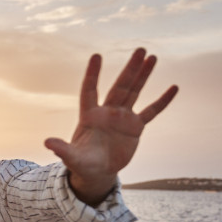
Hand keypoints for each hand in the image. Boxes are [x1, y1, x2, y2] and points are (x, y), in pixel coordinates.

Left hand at [44, 48, 177, 204]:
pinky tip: (173, 87)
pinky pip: (151, 111)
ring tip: (152, 57)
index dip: (93, 75)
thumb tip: (47, 142)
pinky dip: (162, 101)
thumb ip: (62, 149)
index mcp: (90, 116)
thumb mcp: (72, 158)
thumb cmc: (81, 163)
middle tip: (140, 49)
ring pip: (134, 92)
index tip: (96, 56)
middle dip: (130, 69)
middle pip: (120, 86)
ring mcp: (122, 118)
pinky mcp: (135, 127)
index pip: (90, 90)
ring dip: (143, 75)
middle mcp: (107, 112)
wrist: (96, 172)